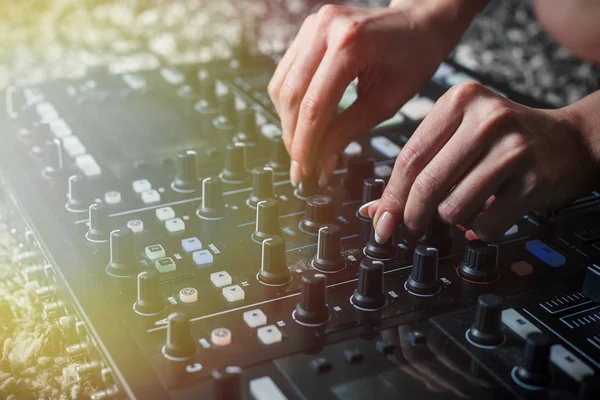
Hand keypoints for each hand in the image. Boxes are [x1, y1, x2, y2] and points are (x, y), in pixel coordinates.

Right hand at [268, 1, 480, 186]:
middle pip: (291, 96)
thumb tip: (320, 166)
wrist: (419, 21)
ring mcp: (312, 26)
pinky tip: (303, 122)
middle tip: (300, 167)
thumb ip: (348, 132)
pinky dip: (290, 103)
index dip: (305, 145)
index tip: (303, 173)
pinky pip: (286, 73)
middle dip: (293, 137)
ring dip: (288, 122)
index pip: (315, 106)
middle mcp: (324, 29)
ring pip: (281, 86)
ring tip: (302, 147)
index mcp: (350, 44)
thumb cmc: (414, 58)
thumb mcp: (386, 101)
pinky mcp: (307, 30)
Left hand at [363, 81, 599, 242]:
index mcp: (460, 100)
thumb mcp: (460, 137)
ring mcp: (513, 147)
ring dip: (453, 219)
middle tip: (414, 227)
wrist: (571, 141)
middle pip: (427, 184)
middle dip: (413, 216)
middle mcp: (487, 118)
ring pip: (453, 208)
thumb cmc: (506, 140)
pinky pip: (486, 224)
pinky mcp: (534, 179)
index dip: (391, 197)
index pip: (409, 158)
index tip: (381, 221)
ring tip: (468, 205)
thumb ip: (419, 167)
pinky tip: (491, 212)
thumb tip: (375, 210)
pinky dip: (481, 229)